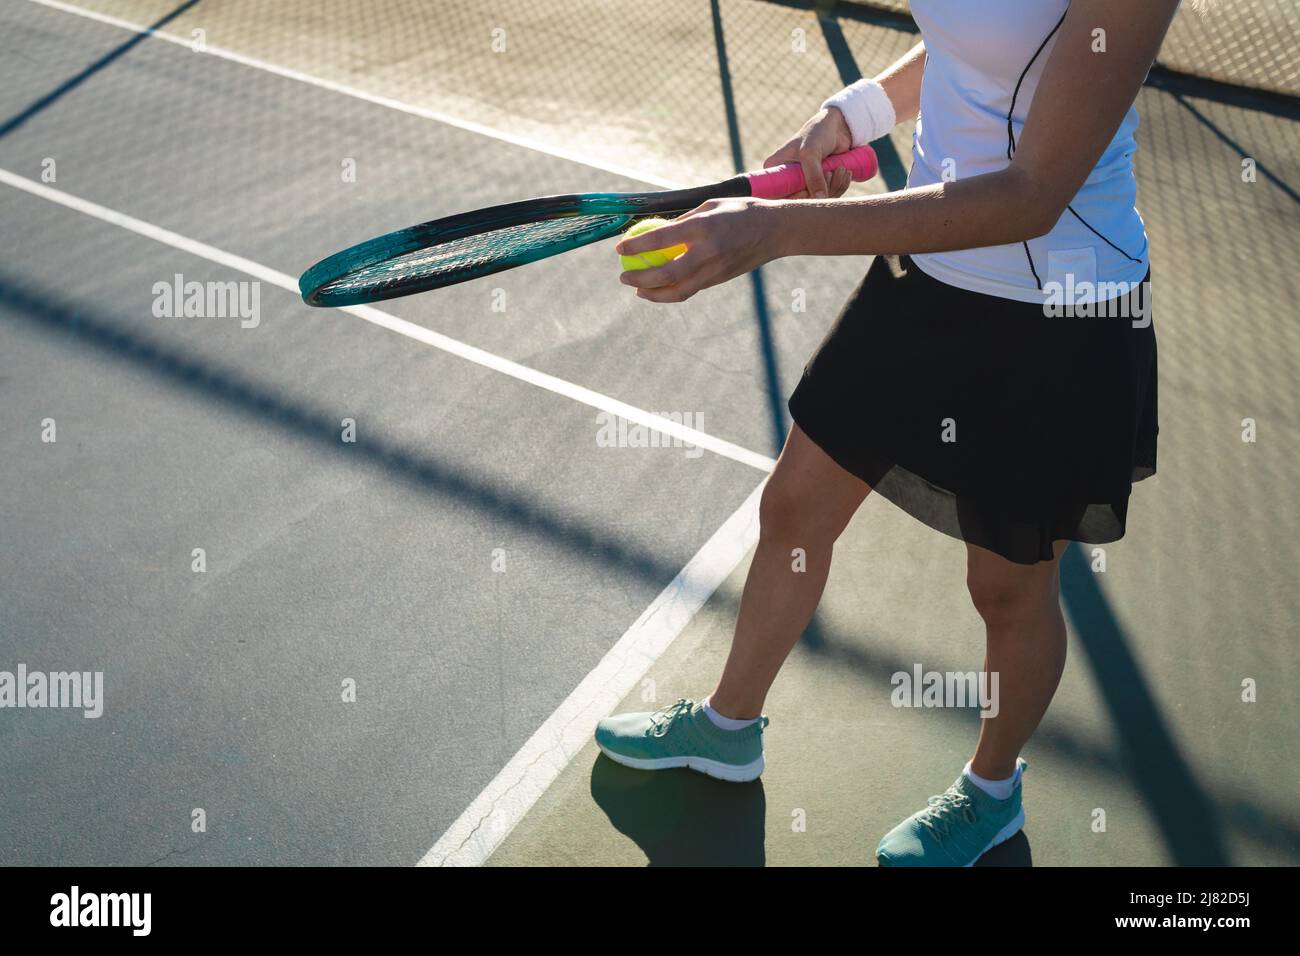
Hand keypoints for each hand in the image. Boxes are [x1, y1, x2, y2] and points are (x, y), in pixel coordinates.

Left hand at [616, 198, 783, 302]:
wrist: (774, 231)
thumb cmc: (740, 212)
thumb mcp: (710, 206)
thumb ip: (684, 220)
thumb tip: (656, 229)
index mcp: (703, 227)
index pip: (661, 238)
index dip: (637, 245)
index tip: (619, 248)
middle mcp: (708, 251)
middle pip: (666, 274)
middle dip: (640, 278)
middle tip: (623, 276)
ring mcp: (714, 270)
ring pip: (678, 290)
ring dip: (653, 294)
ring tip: (637, 289)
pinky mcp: (719, 280)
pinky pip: (690, 290)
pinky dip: (671, 292)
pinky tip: (658, 289)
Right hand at [763, 107, 854, 199]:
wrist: (838, 127)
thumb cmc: (817, 134)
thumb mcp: (811, 154)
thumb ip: (813, 177)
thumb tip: (818, 199)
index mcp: (775, 170)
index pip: (778, 195)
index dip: (794, 198)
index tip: (806, 191)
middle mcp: (787, 179)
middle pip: (801, 201)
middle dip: (820, 191)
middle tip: (829, 173)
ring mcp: (805, 183)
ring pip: (818, 199)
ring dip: (834, 187)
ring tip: (840, 169)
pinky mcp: (820, 184)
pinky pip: (830, 195)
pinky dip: (840, 186)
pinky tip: (844, 171)